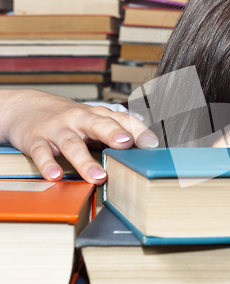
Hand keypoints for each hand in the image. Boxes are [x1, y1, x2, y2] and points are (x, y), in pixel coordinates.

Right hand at [0, 90, 158, 183]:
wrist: (24, 107)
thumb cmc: (68, 119)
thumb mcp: (93, 122)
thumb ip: (115, 135)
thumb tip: (144, 152)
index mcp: (97, 116)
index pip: (122, 120)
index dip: (138, 131)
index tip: (152, 144)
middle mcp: (79, 120)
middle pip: (98, 125)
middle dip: (113, 134)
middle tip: (126, 145)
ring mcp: (57, 130)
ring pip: (72, 144)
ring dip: (85, 161)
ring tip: (98, 176)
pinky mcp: (35, 140)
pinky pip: (42, 153)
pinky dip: (48, 165)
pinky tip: (55, 176)